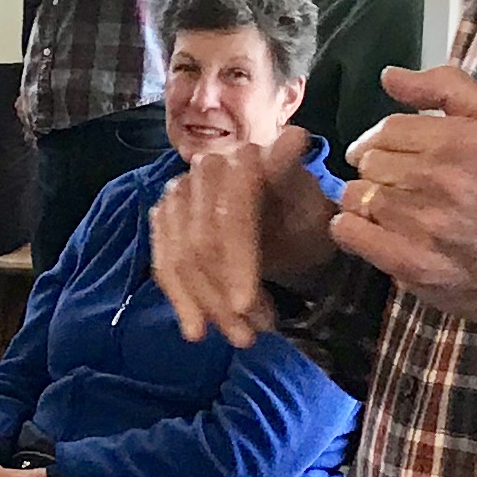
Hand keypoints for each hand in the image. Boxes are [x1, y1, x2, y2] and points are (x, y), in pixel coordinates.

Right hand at [152, 125, 336, 346]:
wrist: (293, 232)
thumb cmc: (306, 220)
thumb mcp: (312, 206)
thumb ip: (293, 181)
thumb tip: (293, 139)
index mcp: (244, 158)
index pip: (229, 215)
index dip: (236, 261)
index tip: (249, 307)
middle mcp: (205, 169)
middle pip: (200, 242)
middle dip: (222, 297)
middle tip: (250, 336)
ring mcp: (179, 194)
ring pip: (181, 258)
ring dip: (206, 306)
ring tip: (239, 338)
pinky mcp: (166, 220)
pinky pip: (163, 264)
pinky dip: (181, 300)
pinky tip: (196, 329)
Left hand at [335, 65, 476, 328]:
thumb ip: (446, 87)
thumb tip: (389, 76)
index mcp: (466, 139)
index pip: (389, 128)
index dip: (384, 140)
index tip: (394, 155)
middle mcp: (443, 178)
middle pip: (369, 160)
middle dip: (379, 169)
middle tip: (402, 184)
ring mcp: (423, 223)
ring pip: (355, 194)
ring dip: (367, 200)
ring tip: (394, 210)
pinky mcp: (409, 262)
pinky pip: (348, 231)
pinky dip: (351, 229)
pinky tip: (374, 231)